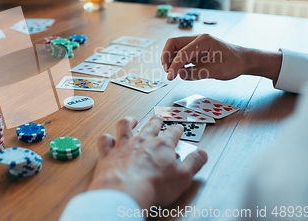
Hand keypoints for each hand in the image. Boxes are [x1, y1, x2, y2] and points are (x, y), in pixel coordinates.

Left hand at [88, 115, 206, 209]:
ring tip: (132, 119)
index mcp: (162, 145)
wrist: (126, 191)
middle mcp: (142, 141)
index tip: (179, 128)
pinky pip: (105, 140)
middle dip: (155, 120)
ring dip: (129, 121)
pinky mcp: (108, 154)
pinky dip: (106, 138)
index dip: (177, 130)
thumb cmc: (154, 185)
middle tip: (158, 117)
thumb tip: (203, 154)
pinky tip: (108, 138)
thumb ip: (193, 163)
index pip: (172, 133)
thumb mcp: (183, 177)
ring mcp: (123, 145)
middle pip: (150, 126)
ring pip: (125, 126)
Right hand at [161, 34, 281, 81]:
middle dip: (166, 56)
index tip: (170, 77)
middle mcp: (197, 39)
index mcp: (204, 40)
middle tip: (167, 71)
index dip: (174, 65)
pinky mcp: (195, 50)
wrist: (243, 60)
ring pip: (175, 47)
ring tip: (171, 73)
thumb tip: (179, 75)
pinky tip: (178, 71)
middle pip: (173, 43)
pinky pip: (180, 53)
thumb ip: (197, 73)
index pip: (182, 52)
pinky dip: (176, 61)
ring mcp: (195, 44)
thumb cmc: (234, 64)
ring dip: (170, 59)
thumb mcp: (217, 71)